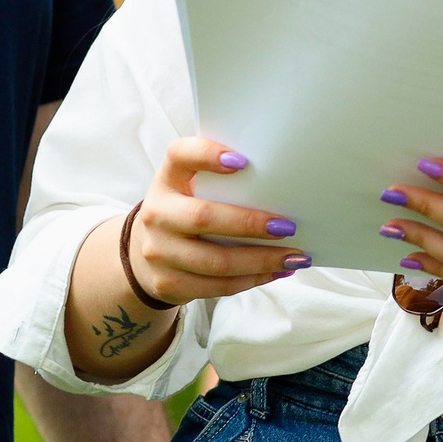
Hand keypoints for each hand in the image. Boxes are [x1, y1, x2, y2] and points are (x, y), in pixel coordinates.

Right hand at [125, 137, 310, 305]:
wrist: (148, 253)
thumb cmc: (185, 213)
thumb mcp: (191, 189)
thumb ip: (221, 183)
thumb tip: (282, 191)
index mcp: (167, 180)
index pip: (180, 155)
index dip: (207, 155)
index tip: (242, 161)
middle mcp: (157, 213)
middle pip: (204, 217)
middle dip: (250, 224)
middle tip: (288, 227)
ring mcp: (158, 251)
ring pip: (216, 261)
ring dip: (261, 260)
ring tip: (294, 258)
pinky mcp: (167, 282)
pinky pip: (217, 286)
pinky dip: (252, 280)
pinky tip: (274, 272)